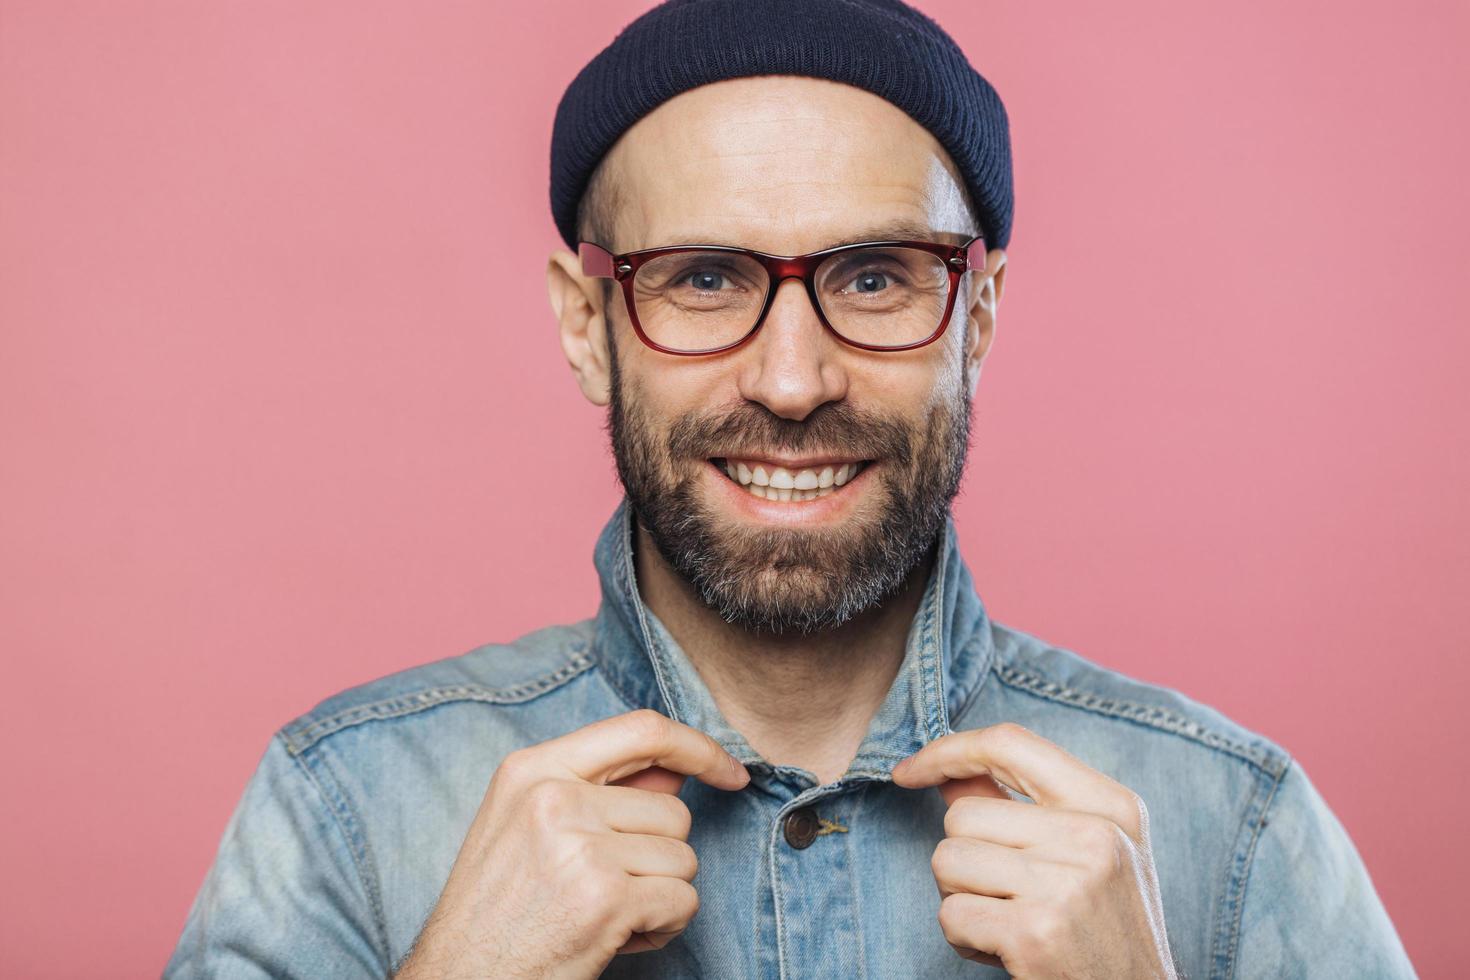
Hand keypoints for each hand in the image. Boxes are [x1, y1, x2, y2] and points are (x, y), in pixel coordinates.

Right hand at [393, 708, 750, 979]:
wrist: (458, 979)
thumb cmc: (497, 910)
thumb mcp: (528, 827)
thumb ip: (601, 791)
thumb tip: (677, 771)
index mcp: (532, 768)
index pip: (642, 729)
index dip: (699, 746)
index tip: (729, 771)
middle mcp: (553, 797)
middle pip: (672, 809)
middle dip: (659, 857)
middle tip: (609, 890)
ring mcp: (579, 845)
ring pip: (683, 857)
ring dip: (660, 895)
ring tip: (606, 916)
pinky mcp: (604, 897)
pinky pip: (682, 900)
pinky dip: (664, 928)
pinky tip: (617, 940)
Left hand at [891, 722, 1175, 977]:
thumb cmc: (1104, 928)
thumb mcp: (1086, 853)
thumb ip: (1019, 805)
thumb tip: (947, 771)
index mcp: (1112, 805)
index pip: (1010, 743)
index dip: (947, 751)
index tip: (909, 771)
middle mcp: (1095, 836)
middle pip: (963, 814)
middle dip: (964, 858)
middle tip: (1008, 896)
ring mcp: (1066, 884)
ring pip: (947, 859)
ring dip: (961, 898)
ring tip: (1009, 920)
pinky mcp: (1035, 933)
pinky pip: (950, 914)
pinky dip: (963, 937)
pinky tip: (1006, 951)